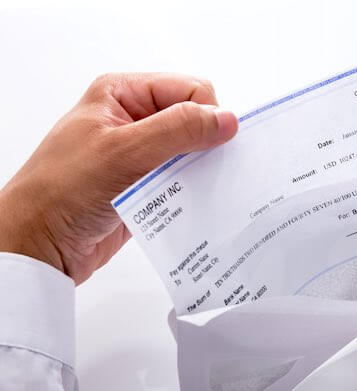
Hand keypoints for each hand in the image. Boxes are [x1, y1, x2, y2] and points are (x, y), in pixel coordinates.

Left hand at [0, 73, 237, 283]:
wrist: (38, 245)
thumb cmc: (63, 191)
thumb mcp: (124, 151)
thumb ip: (178, 130)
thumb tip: (227, 120)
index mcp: (123, 94)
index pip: (189, 90)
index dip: (205, 114)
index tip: (209, 144)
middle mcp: (133, 119)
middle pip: (193, 120)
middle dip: (205, 143)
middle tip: (199, 168)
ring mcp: (140, 153)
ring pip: (192, 152)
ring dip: (199, 169)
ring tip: (193, 187)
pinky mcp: (145, 183)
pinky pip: (183, 179)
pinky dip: (192, 189)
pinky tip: (190, 201)